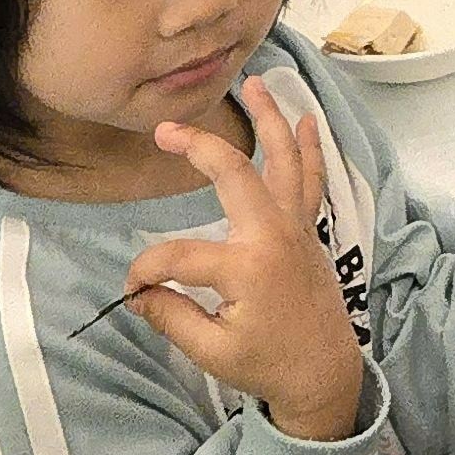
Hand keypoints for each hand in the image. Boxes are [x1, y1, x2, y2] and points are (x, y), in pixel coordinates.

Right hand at [125, 81, 365, 441]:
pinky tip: (306, 119)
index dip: (144, 272)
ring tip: (255, 84)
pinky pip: (309, 179)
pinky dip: (309, 147)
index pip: (176, 257)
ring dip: (271, 120)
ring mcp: (297, 228)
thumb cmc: (265, 364)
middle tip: (165, 130)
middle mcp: (275, 235)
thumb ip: (170, 315)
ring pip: (285, 161)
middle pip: (236, 175)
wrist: (323, 370)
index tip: (131, 290)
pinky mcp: (307, 230)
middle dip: (200, 148)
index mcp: (247, 267)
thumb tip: (135, 290)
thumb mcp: (209, 350)